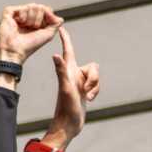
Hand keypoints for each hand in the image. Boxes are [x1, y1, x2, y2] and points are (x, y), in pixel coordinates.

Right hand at [0, 3, 62, 63]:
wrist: (15, 50)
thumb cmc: (30, 45)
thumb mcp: (48, 34)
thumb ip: (56, 23)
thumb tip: (59, 17)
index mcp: (36, 21)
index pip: (47, 10)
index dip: (47, 17)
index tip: (40, 28)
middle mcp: (27, 16)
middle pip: (41, 7)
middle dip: (39, 19)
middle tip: (32, 28)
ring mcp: (18, 13)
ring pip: (32, 6)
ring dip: (31, 19)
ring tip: (24, 27)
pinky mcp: (9, 12)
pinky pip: (23, 7)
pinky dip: (23, 16)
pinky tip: (18, 23)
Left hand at [44, 27, 99, 147]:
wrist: (68, 125)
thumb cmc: (65, 108)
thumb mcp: (65, 88)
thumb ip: (61, 71)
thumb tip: (54, 55)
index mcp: (68, 71)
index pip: (68, 50)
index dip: (66, 39)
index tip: (62, 27)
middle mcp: (73, 74)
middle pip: (93, 66)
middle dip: (94, 77)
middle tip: (86, 90)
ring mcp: (79, 83)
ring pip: (96, 76)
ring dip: (95, 86)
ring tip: (86, 96)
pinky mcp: (84, 90)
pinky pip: (96, 85)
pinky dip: (96, 92)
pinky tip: (88, 100)